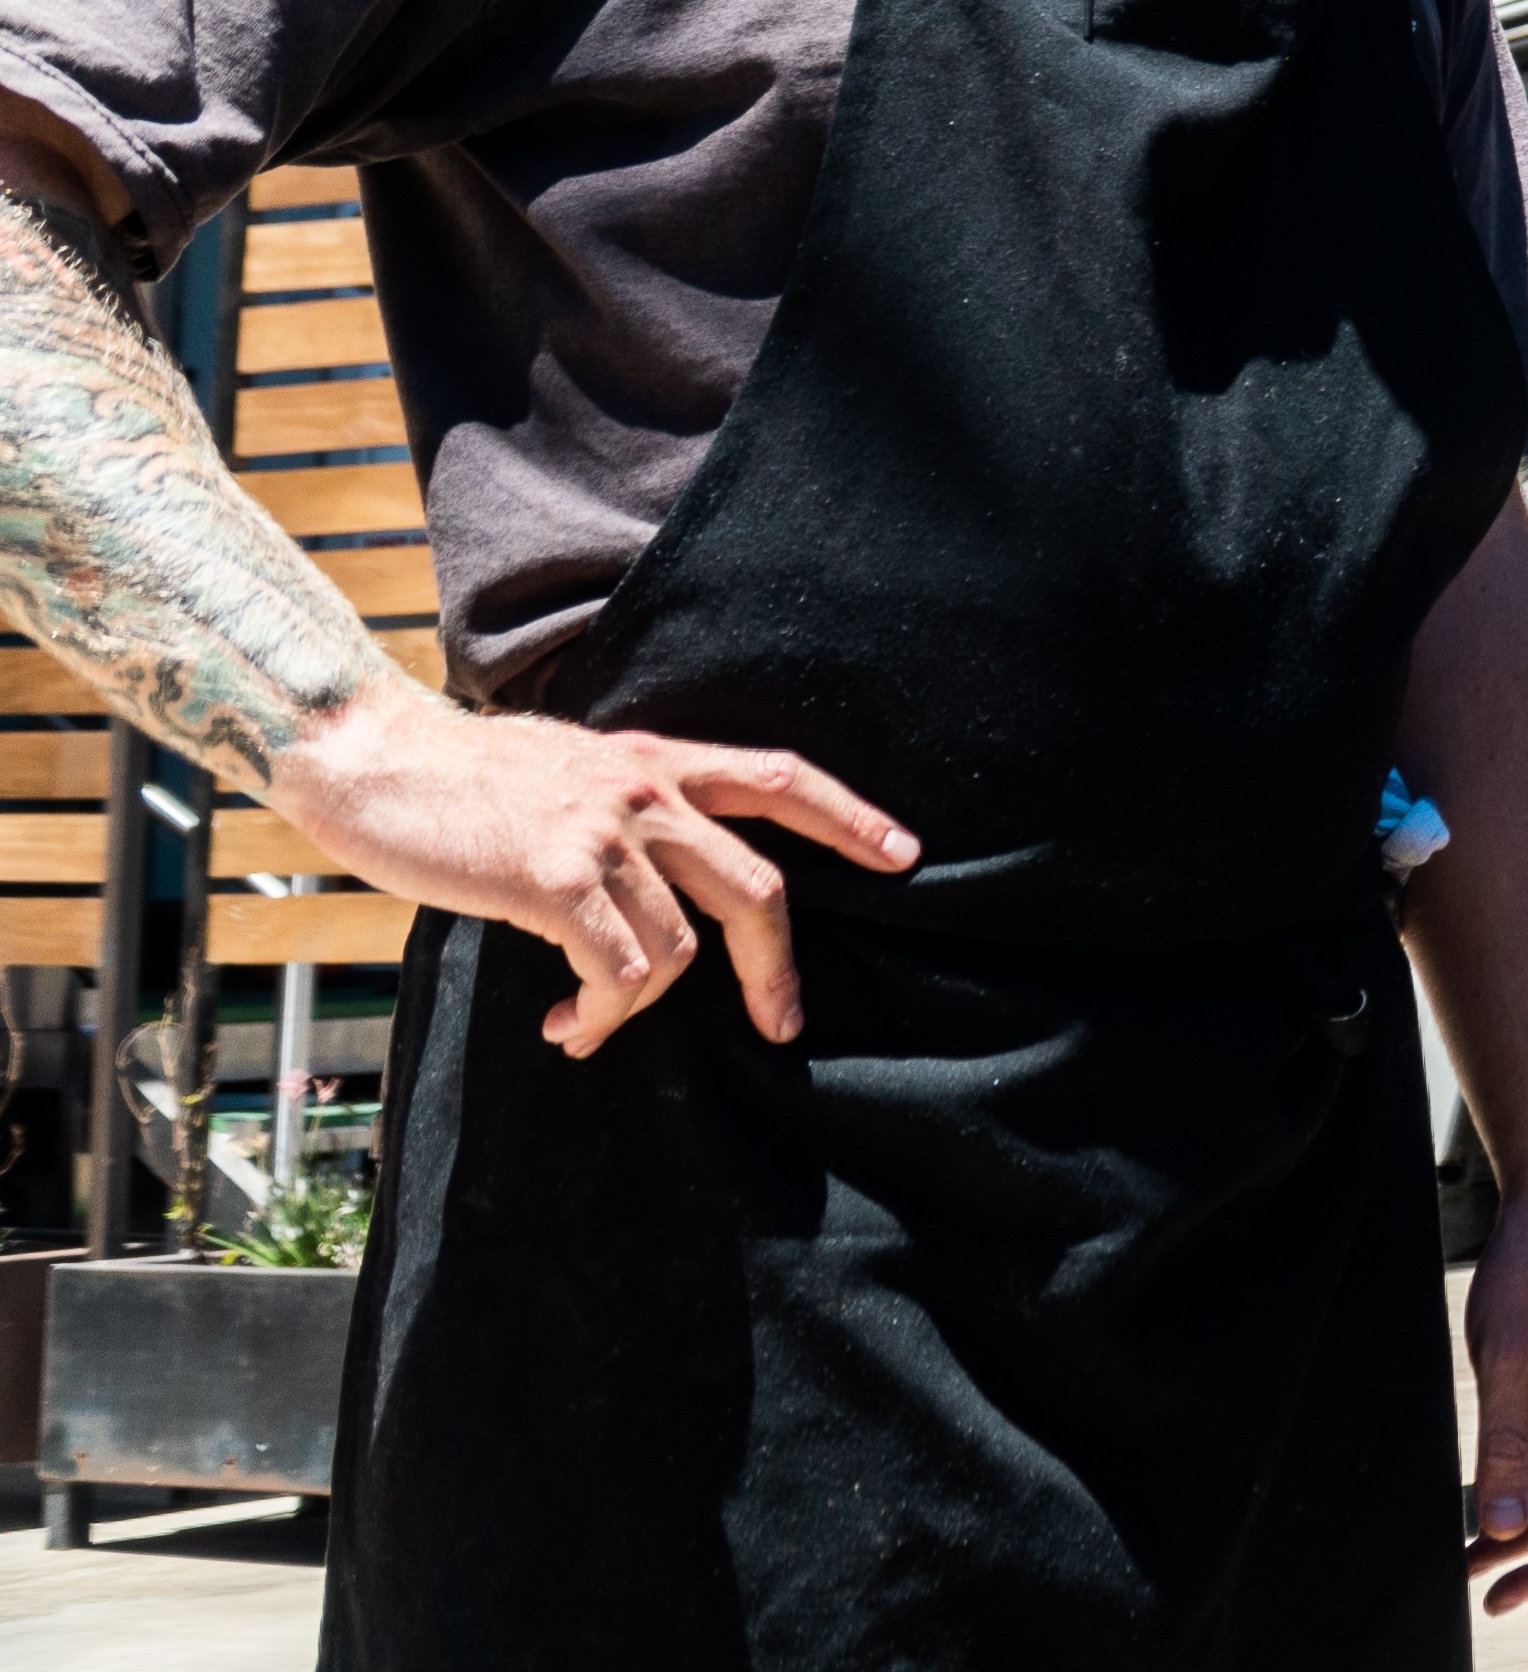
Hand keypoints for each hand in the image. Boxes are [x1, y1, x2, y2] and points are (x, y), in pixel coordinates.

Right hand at [271, 684, 917, 1055]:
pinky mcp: (554, 879)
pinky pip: (618, 972)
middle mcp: (646, 791)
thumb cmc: (458, 775)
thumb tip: (647, 880)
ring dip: (639, 1009)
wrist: (370, 755)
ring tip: (590, 1025)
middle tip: (783, 1023)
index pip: (777, 778)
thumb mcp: (566, 770)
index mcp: (655, 761)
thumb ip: (620, 809)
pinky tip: (570, 1027)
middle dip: (776, 969)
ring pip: (678, 950)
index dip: (847, 818)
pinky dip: (603, 1015)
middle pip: (756, 889)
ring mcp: (604, 833)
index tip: (904, 853)